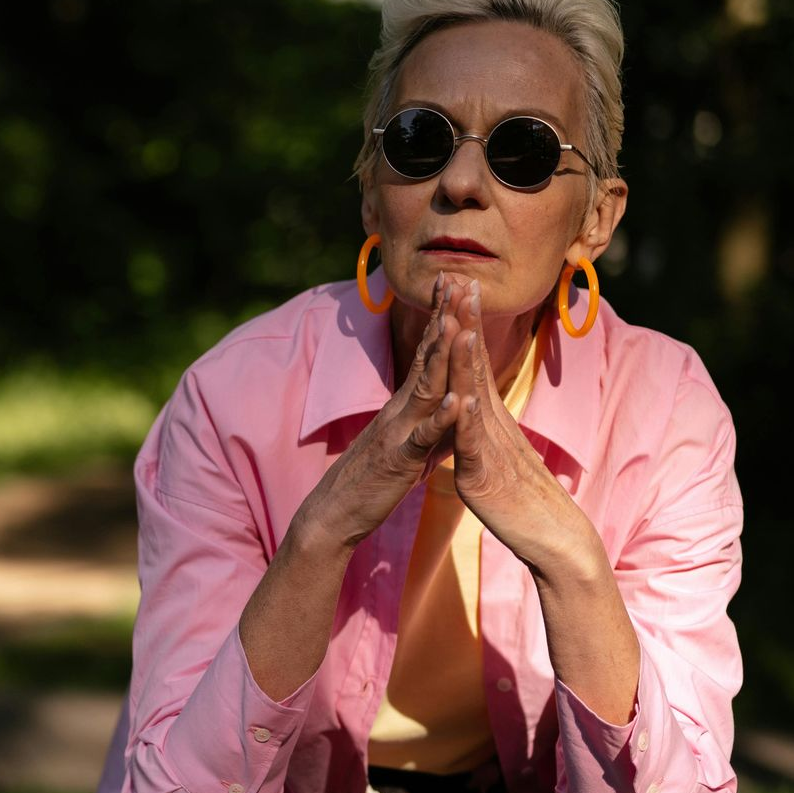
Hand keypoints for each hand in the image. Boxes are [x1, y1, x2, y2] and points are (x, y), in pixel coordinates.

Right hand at [301, 274, 466, 546]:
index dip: (442, 316)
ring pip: (426, 387)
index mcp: (406, 403)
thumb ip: (429, 422)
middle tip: (457, 279)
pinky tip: (458, 402)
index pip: (428, 352)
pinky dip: (442, 419)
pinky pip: (424, 437)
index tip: (455, 282)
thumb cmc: (372, 480)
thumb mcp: (407, 443)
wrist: (335, 513)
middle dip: (445, 317)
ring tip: (458, 324)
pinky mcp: (401, 459)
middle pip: (428, 356)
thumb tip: (451, 404)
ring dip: (443, 355)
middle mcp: (402, 408)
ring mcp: (400, 430)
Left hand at [446, 280, 600, 573]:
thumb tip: (470, 403)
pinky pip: (473, 444)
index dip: (465, 320)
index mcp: (488, 416)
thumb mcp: (496, 453)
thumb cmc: (522, 498)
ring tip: (461, 321)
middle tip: (461, 277)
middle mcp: (490, 422)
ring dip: (468, 357)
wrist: (553, 536)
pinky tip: (460, 400)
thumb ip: (482, 427)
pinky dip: (466, 421)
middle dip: (466, 320)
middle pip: (474, 364)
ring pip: (475, 395)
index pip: (473, 360)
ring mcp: (488, 445)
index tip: (460, 282)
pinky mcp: (483, 474)